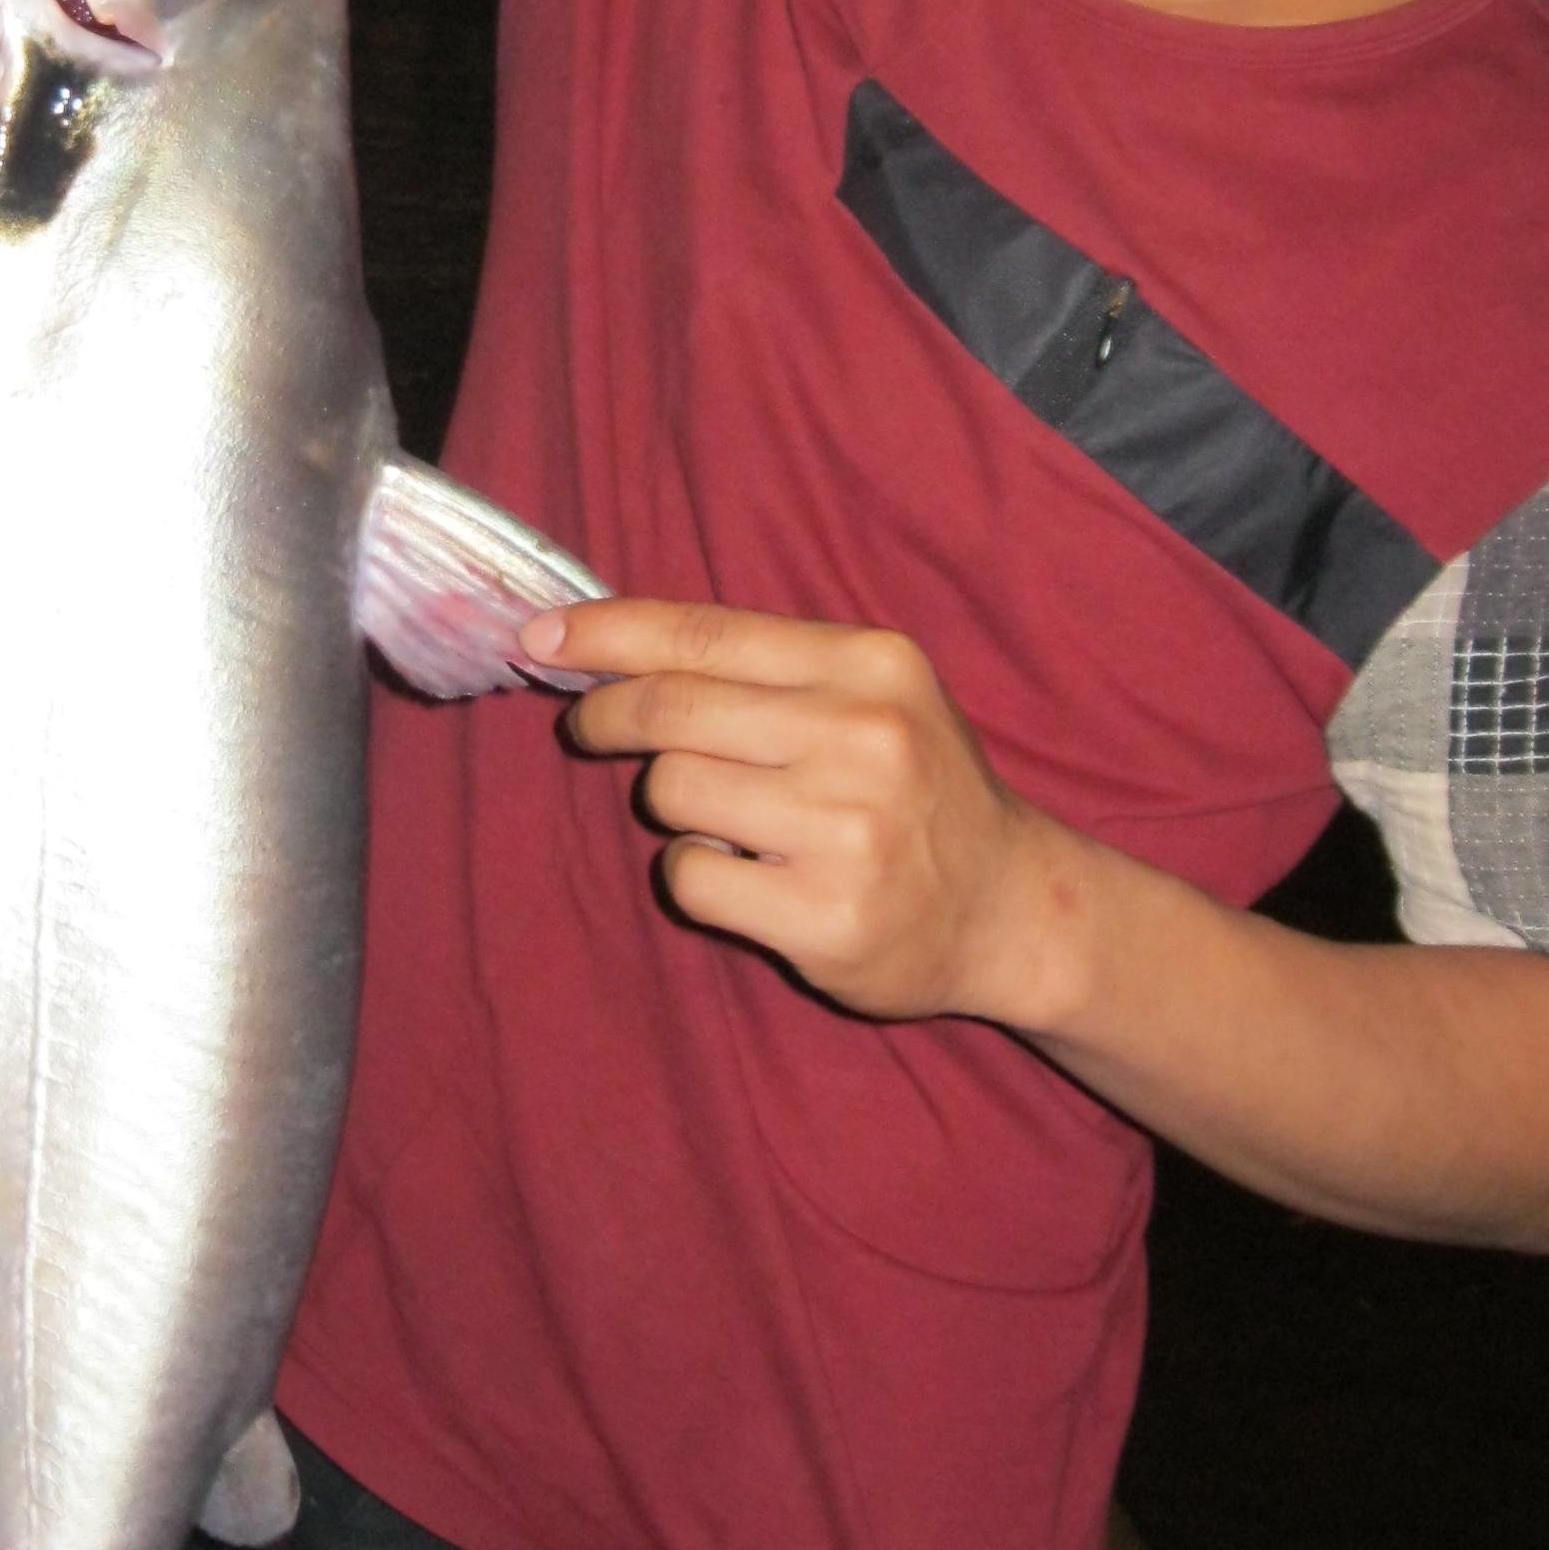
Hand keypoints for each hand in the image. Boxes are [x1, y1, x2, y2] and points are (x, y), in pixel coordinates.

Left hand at [523, 600, 1077, 1024]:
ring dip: (673, 803)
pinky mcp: (824, 916)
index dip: (607, 633)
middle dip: (606, 715)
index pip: (705, 634)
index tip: (539, 635)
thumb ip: (762, 668)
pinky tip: (749, 873)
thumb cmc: (917, 786)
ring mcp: (846, 831)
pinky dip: (697, 872)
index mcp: (869, 664)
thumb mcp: (873, 693)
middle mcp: (863, 737)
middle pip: (671, 710)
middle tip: (587, 726)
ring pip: (671, 791)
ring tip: (727, 814)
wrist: (1009, 907)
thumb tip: (609, 648)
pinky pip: (691, 876)